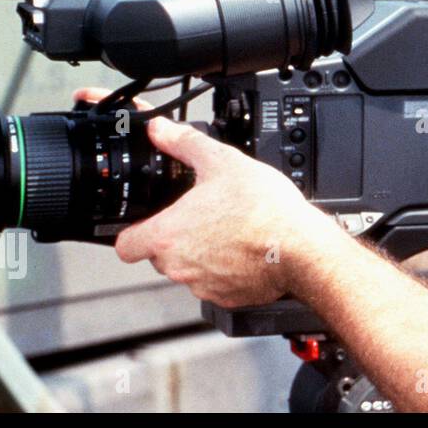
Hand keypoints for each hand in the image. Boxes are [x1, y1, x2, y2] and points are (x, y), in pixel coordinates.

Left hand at [73, 86, 335, 307]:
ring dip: (202, 254)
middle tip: (203, 217)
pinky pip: (217, 284)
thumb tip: (161, 130)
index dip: (133, 231)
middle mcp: (179, 266)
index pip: (125, 245)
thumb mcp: (222, 161)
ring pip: (189, 270)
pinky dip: (227, 269)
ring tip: (230, 230)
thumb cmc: (264, 210)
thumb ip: (184, 143)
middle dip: (176, 237)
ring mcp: (203, 285)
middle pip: (160, 255)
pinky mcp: (228, 298)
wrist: (302, 248)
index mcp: (168, 235)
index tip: (148, 222)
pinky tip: (245, 248)